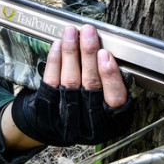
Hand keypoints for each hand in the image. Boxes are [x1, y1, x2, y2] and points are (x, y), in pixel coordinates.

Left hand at [6, 25, 130, 147]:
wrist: (56, 130)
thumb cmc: (88, 113)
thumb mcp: (108, 107)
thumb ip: (111, 86)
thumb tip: (107, 53)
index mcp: (110, 121)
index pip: (115, 98)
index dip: (110, 76)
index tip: (105, 54)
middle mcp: (89, 121)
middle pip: (90, 84)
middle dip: (89, 54)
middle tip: (89, 33)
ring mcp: (67, 116)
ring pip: (70, 79)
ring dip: (71, 52)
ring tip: (71, 33)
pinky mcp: (47, 109)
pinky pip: (51, 81)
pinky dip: (55, 61)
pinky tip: (58, 46)